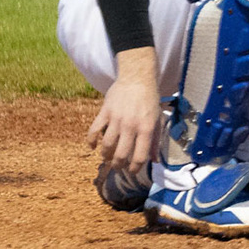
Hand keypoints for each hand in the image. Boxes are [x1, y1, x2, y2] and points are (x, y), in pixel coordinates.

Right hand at [87, 49, 160, 178]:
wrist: (137, 78)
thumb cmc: (150, 100)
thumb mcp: (158, 119)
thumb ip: (156, 140)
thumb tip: (155, 160)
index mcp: (146, 128)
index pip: (139, 156)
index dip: (135, 168)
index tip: (132, 171)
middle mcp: (131, 126)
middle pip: (120, 154)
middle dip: (118, 165)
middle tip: (117, 166)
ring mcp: (116, 119)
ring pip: (106, 146)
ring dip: (105, 155)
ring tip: (107, 157)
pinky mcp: (104, 112)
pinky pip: (93, 131)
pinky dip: (90, 141)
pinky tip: (92, 147)